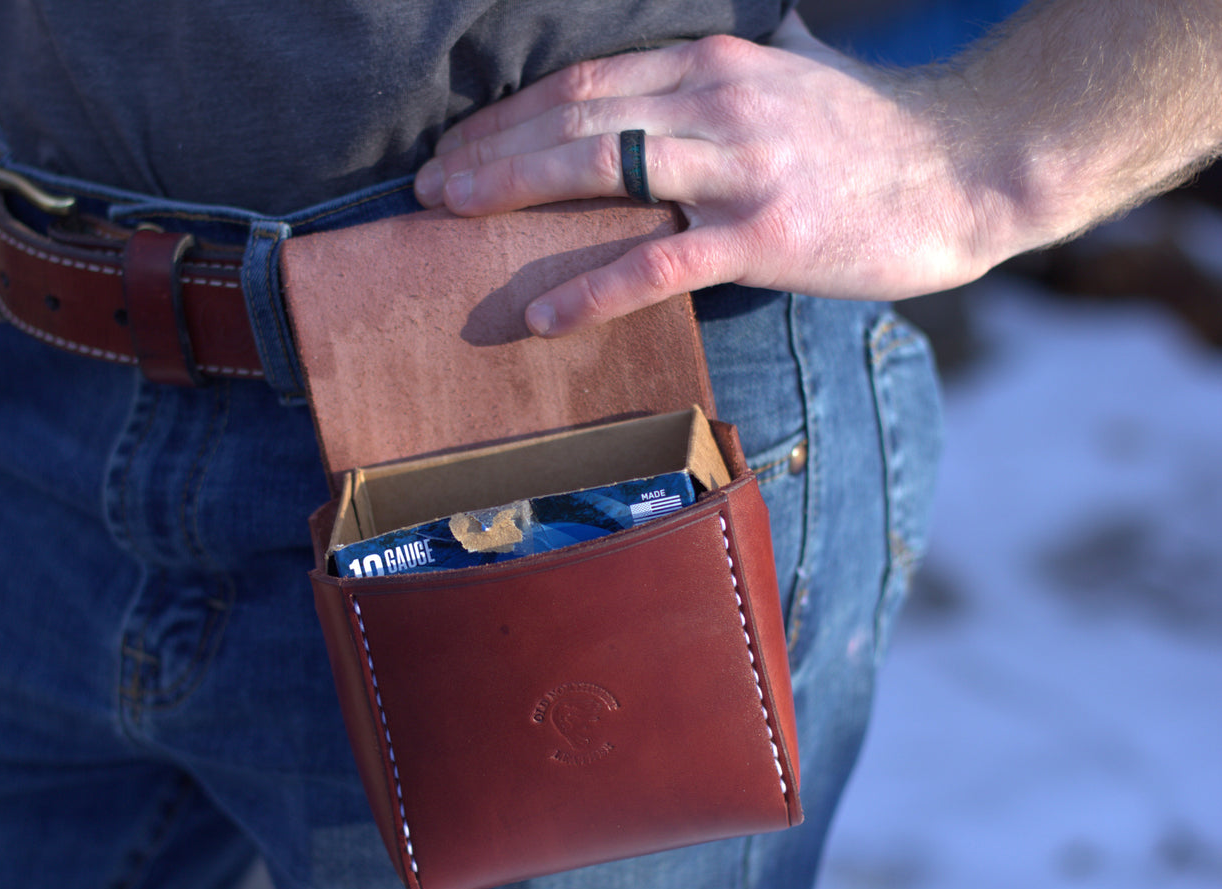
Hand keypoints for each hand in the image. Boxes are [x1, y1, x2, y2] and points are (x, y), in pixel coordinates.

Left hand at [414, 13, 1002, 336]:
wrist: (971, 163)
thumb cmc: (872, 138)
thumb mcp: (782, 89)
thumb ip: (711, 98)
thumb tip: (649, 123)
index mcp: (714, 64)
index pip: (586, 81)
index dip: (511, 112)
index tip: (460, 142)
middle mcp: (717, 101)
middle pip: (574, 117)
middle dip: (489, 148)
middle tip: (426, 184)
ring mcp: (740, 165)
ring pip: (600, 169)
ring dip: (512, 190)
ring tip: (448, 217)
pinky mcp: (766, 233)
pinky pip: (659, 260)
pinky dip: (593, 287)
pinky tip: (541, 315)